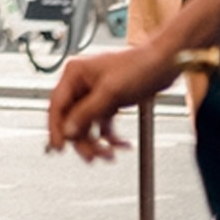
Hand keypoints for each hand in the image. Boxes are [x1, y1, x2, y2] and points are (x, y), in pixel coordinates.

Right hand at [46, 38, 177, 159]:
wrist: (163, 63)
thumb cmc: (139, 66)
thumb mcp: (109, 92)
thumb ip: (87, 112)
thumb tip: (68, 130)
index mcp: (75, 74)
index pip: (57, 105)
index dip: (56, 128)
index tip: (59, 148)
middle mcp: (82, 84)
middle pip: (72, 119)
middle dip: (83, 140)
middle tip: (93, 156)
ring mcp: (95, 94)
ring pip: (87, 126)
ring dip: (97, 142)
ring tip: (110, 153)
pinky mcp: (109, 102)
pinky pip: (102, 126)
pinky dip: (110, 138)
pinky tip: (121, 144)